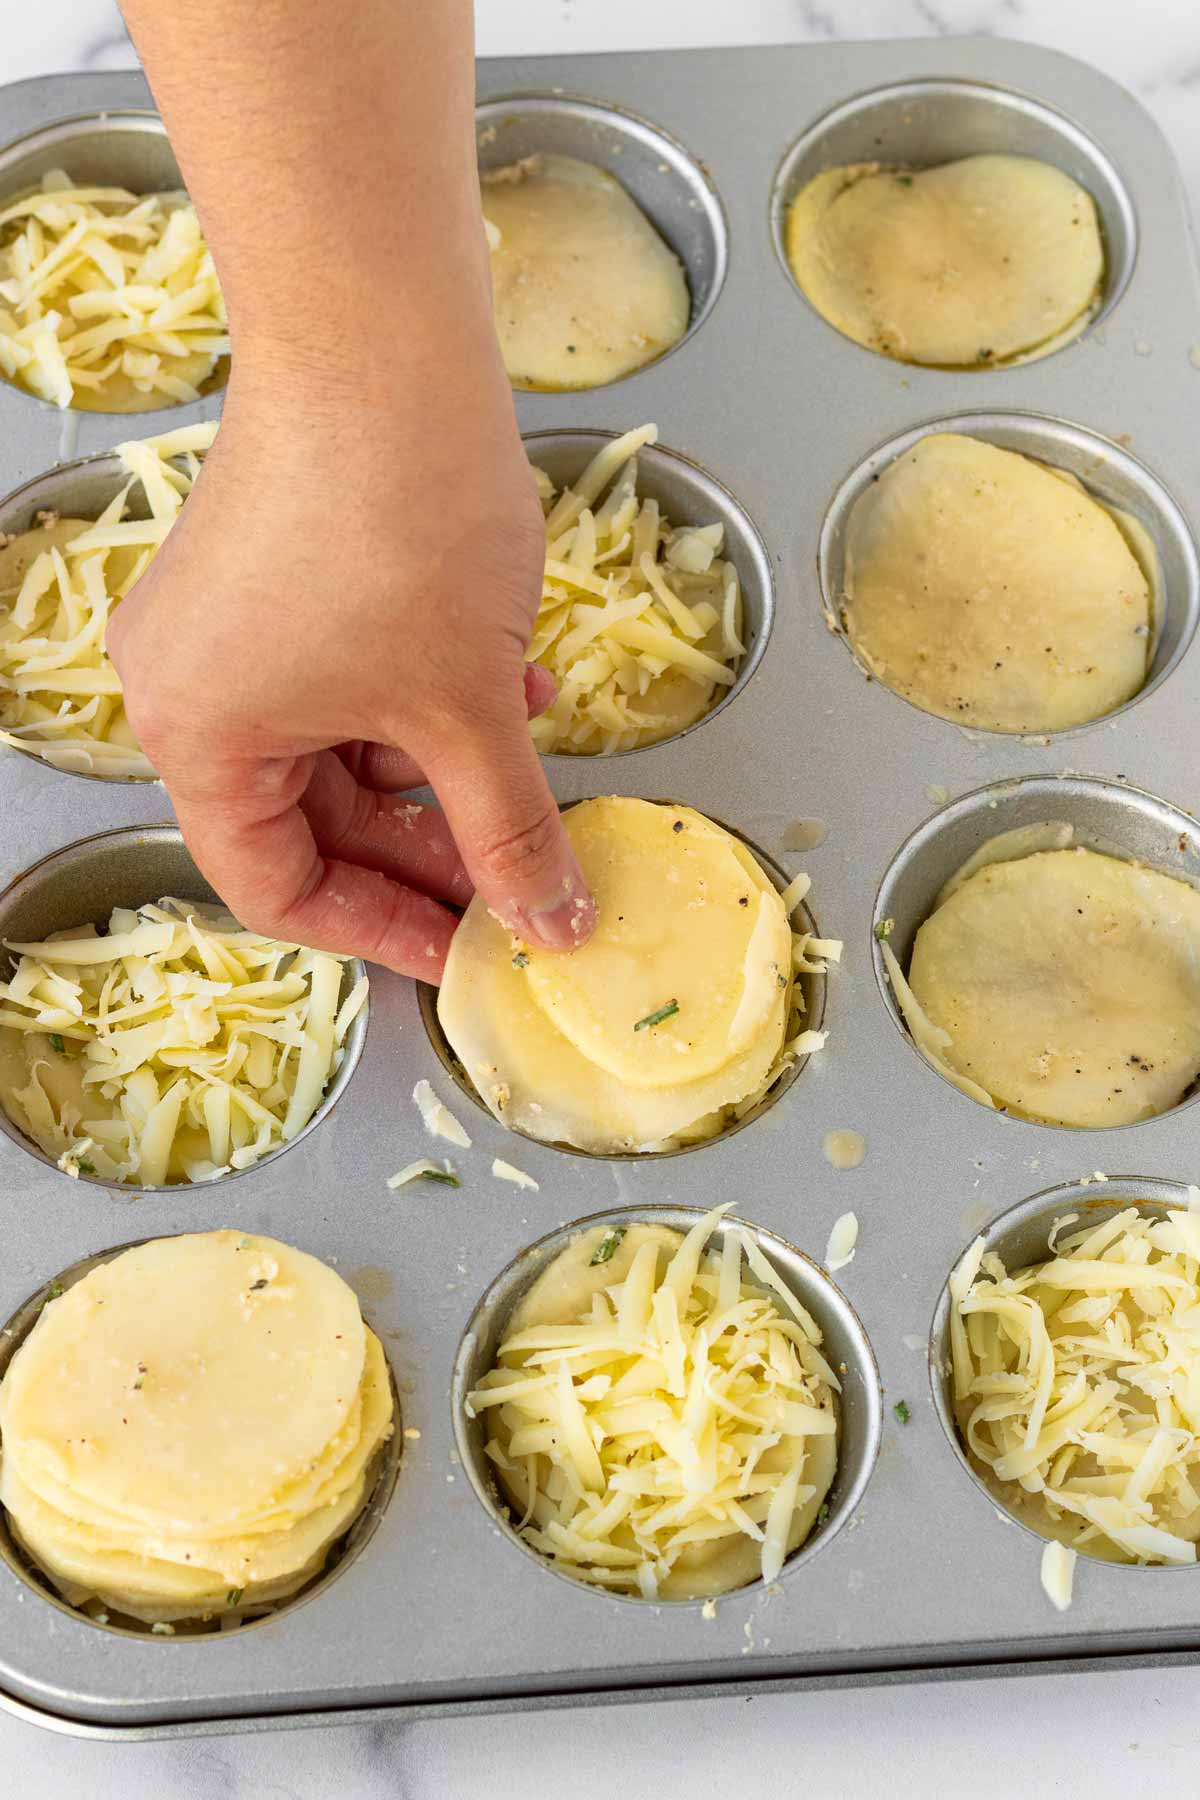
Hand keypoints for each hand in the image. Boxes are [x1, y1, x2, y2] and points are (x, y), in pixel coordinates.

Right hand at [106, 355, 595, 980]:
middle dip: (431, 844)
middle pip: (313, 821)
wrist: (383, 336)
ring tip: (532, 749)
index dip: (380, 931)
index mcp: (198, 740)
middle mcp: (186, 688)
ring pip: (342, 748)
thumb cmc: (402, 520)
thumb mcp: (468, 709)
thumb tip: (550, 924)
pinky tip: (512, 675)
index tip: (465, 948)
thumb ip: (510, 832)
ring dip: (444, 763)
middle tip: (521, 869)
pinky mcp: (269, 574)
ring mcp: (224, 627)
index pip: (278, 890)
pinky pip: (345, 678)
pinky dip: (425, 696)